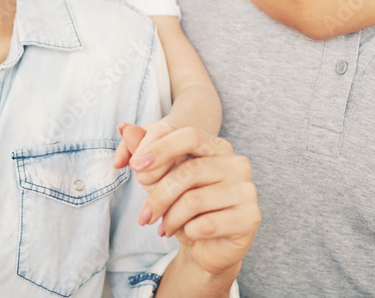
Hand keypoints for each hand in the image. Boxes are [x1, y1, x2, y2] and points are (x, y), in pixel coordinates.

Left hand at [120, 123, 259, 276]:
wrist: (208, 246)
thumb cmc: (184, 207)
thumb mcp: (160, 179)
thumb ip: (144, 151)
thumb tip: (124, 128)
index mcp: (218, 147)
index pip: (190, 135)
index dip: (161, 148)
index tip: (135, 165)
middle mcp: (237, 163)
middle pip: (188, 171)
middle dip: (158, 195)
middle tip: (144, 216)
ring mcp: (247, 190)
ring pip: (194, 200)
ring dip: (170, 218)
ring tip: (164, 228)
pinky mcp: (250, 217)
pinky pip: (207, 224)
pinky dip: (188, 231)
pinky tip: (188, 233)